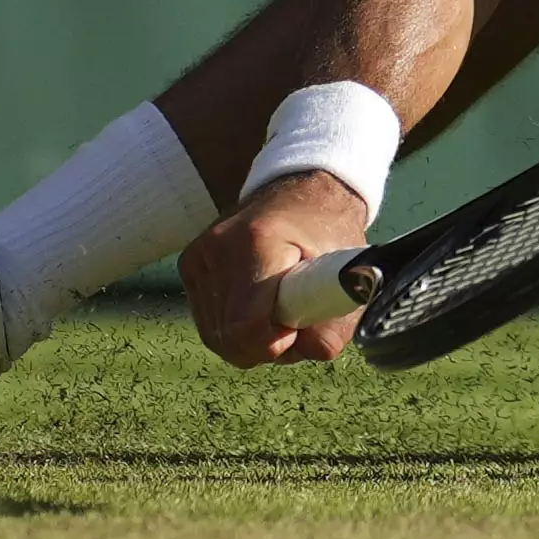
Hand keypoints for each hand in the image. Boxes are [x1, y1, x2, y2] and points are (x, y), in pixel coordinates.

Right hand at [179, 169, 370, 368]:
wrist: (302, 188)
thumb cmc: (328, 230)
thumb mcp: (347, 271)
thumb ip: (334, 322)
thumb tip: (310, 351)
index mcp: (257, 242)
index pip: (246, 325)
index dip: (274, 342)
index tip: (297, 328)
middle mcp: (217, 248)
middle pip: (229, 338)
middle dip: (267, 344)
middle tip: (296, 319)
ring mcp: (198, 257)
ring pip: (217, 336)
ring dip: (252, 338)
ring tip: (281, 308)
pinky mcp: (190, 266)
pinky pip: (209, 322)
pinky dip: (237, 326)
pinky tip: (261, 305)